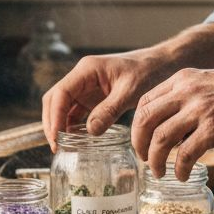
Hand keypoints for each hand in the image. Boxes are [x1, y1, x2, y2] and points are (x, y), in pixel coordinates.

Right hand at [41, 51, 172, 150]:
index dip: (55, 116)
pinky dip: (73, 126)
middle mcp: (82, 77)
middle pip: (55, 100)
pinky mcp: (93, 98)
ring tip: (63, 148)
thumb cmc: (147, 71)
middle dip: (52, 123)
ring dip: (60, 126)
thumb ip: (110, 110)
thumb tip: (90, 131)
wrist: (161, 65)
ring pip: (63, 107)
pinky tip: (76, 142)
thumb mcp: (130, 91)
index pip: (60, 93)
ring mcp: (86, 88)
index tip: (56, 136)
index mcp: (87, 70)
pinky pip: (76, 113)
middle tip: (56, 147)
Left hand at [133, 68, 213, 180]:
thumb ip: (187, 100)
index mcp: (183, 80)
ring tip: (160, 172)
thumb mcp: (209, 84)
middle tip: (145, 160)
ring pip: (161, 138)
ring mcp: (201, 109)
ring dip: (156, 160)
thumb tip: (170, 128)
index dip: (137, 126)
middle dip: (139, 144)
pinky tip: (183, 175)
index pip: (145, 102)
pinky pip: (186, 153)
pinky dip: (180, 168)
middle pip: (146, 120)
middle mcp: (187, 91)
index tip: (141, 142)